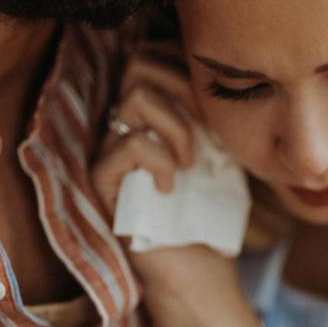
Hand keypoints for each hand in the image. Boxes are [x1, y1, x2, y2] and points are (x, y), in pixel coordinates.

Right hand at [91, 45, 247, 326]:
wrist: (200, 272)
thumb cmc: (212, 213)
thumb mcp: (223, 150)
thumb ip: (215, 109)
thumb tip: (224, 70)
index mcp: (151, 112)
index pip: (154, 54)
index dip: (188, 68)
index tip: (216, 107)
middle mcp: (124, 124)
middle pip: (139, 62)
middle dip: (184, 88)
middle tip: (207, 128)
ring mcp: (110, 151)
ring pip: (134, 96)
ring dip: (177, 125)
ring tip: (193, 161)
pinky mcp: (103, 183)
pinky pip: (126, 145)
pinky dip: (159, 161)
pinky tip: (172, 186)